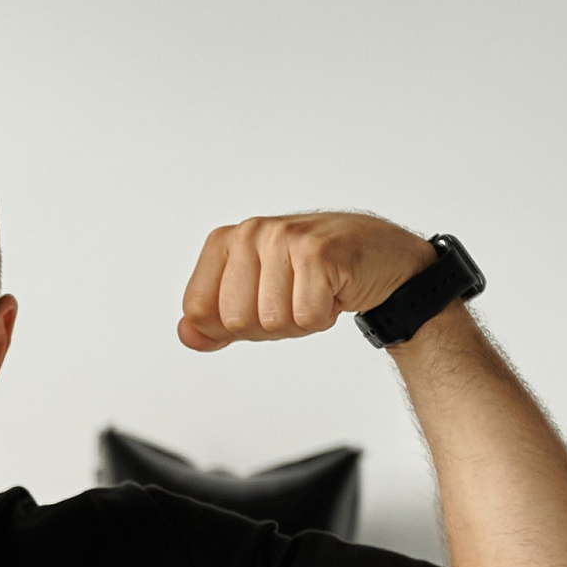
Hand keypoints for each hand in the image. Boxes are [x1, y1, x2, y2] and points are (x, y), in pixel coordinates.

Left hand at [178, 214, 437, 351]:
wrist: (381, 258)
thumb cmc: (315, 275)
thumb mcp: (255, 297)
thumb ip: (214, 319)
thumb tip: (185, 333)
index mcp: (225, 241)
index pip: (198, 310)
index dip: (231, 325)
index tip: (260, 303)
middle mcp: (250, 232)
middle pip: (235, 321)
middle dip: (268, 325)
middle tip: (295, 298)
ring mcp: (284, 239)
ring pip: (272, 321)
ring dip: (300, 320)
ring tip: (316, 291)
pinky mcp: (318, 253)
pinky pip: (306, 317)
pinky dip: (323, 317)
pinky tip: (334, 290)